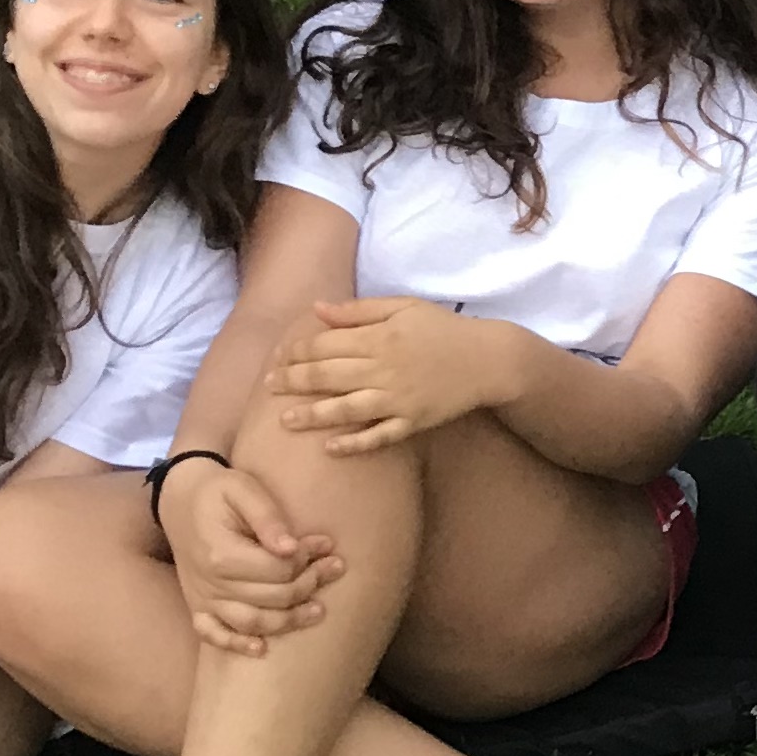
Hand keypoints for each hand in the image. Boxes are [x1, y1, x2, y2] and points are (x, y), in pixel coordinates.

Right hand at [164, 459, 344, 652]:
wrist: (182, 500)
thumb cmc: (219, 492)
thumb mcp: (245, 489)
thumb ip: (268, 518)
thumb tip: (291, 548)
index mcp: (222, 553)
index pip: (277, 570)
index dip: (307, 560)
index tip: (326, 545)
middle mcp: (211, 582)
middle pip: (271, 597)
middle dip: (309, 585)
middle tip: (334, 568)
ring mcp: (203, 597)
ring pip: (251, 622)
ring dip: (288, 621)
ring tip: (319, 610)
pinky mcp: (198, 605)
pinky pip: (212, 634)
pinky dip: (235, 644)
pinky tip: (261, 649)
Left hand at [269, 297, 507, 456]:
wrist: (488, 359)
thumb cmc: (442, 328)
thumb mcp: (403, 306)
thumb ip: (359, 310)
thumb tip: (317, 310)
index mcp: (379, 337)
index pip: (326, 345)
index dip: (297, 351)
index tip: (278, 357)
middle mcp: (384, 369)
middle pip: (328, 376)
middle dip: (293, 381)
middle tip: (268, 387)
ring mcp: (398, 399)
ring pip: (346, 409)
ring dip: (313, 415)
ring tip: (285, 420)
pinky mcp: (412, 421)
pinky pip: (379, 436)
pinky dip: (355, 443)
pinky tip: (330, 449)